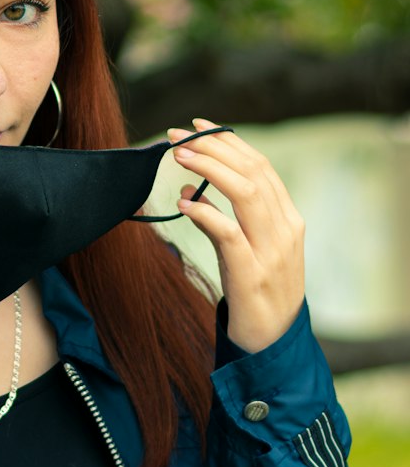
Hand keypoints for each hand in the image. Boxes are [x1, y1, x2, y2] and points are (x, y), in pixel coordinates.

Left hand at [168, 118, 304, 353]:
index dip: (229, 141)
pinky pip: (229, 233)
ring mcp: (271, 251)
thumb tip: (190, 190)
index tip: (199, 125)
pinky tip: (182, 202)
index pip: (260, 166)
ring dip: (208, 168)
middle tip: (178, 133)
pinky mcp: (251, 273)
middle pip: (252, 171)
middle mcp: (284, 229)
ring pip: (245, 193)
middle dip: (214, 146)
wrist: (272, 342)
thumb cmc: (255, 292)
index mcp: (287, 218)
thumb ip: (223, 218)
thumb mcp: (243, 249)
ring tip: (178, 154)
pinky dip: (205, 213)